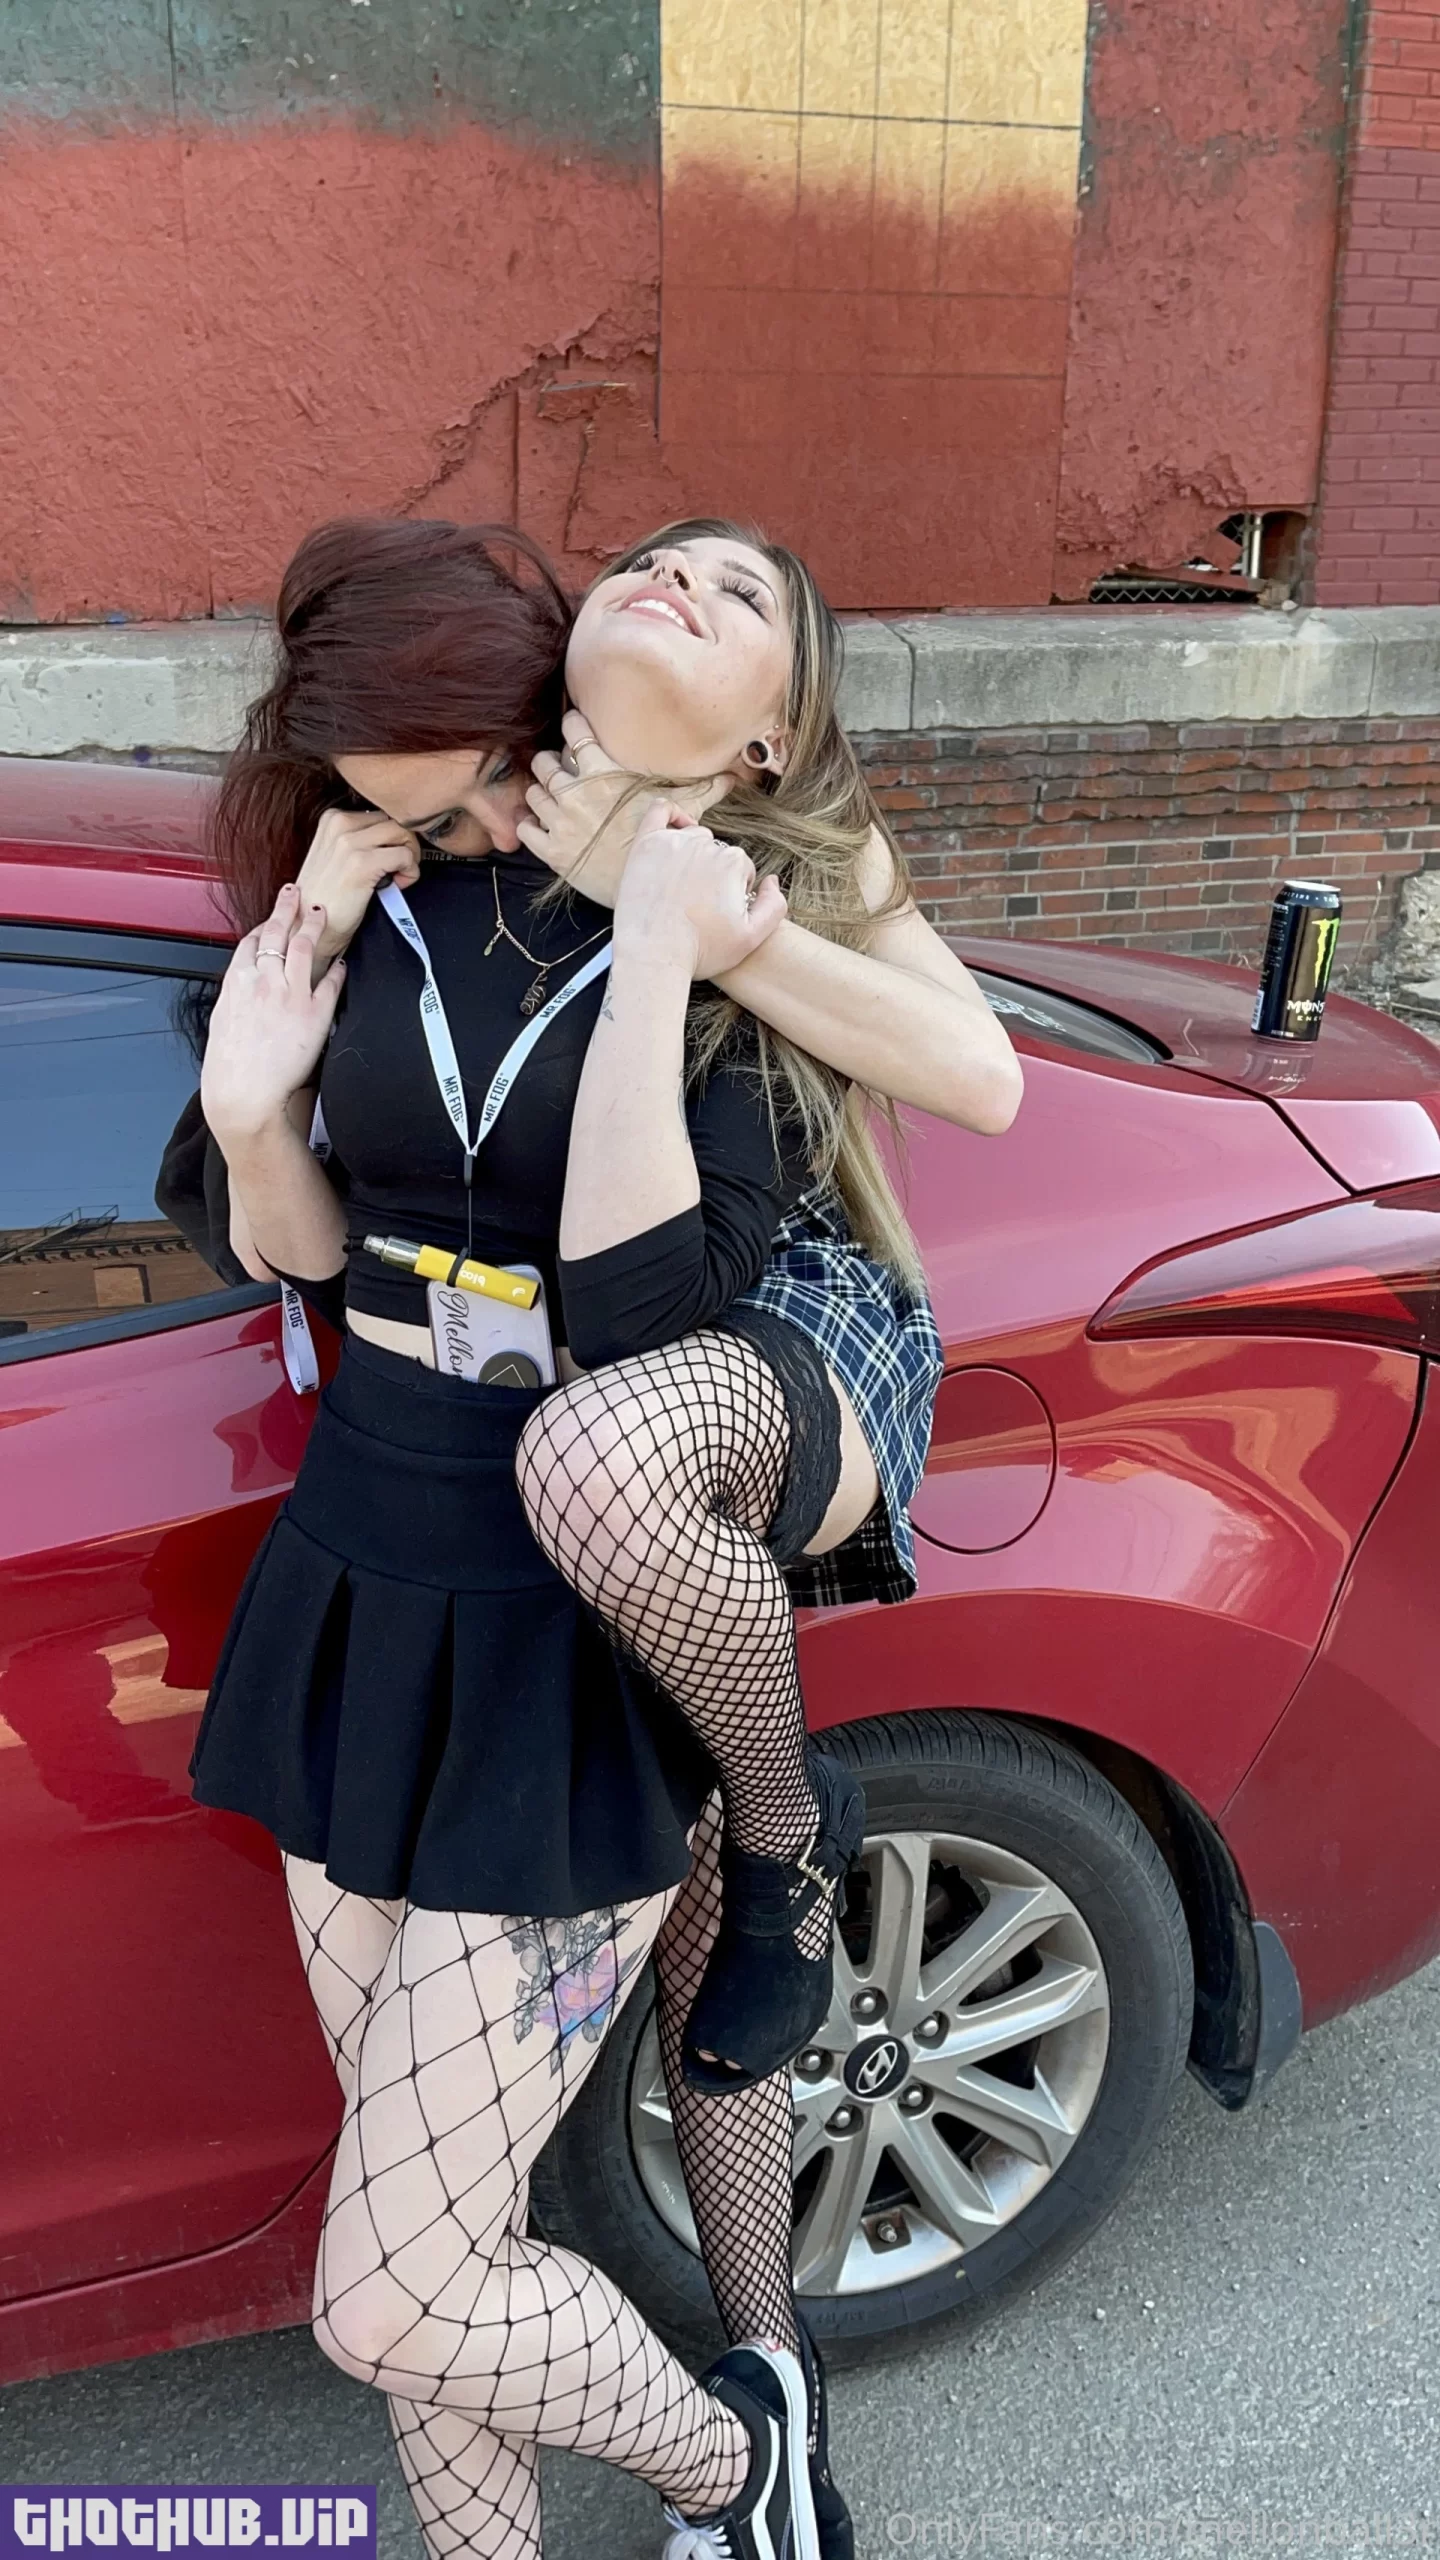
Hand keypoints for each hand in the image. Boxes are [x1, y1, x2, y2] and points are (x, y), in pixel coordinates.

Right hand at [202, 885, 346, 1142]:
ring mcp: (291, 994)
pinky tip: (342, 960)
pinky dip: (337, 967)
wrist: (245, 1093)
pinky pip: (331, 981)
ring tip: (320, 911)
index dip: (264, 925)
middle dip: (286, 907)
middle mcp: (264, 981)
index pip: (252, 941)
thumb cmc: (230, 1065)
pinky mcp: (314, 1013)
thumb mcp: (222, 1020)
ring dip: (313, 924)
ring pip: (305, 946)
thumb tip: (243, 989)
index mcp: (237, 982)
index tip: (272, 919)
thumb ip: (236, 997)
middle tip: (294, 891)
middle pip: (277, 932)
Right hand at [296, 806, 420, 968]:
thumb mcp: (335, 855)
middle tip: (400, 869)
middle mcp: (340, 824)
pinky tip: (397, 885)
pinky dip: (410, 872)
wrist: (306, 926)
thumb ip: (359, 839)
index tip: (390, 858)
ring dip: (410, 856)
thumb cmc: (325, 897)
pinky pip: (404, 856)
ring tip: (398, 877)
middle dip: (405, 844)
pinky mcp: (362, 863)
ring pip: (402, 833)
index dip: (393, 837)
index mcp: (332, 818)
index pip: (381, 813)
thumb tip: (393, 836)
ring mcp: (349, 842)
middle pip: (394, 820)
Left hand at [516, 710, 722, 907]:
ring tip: (553, 800)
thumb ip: (708, 787)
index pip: (573, 730)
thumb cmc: (665, 845)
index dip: (573, 727)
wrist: (648, 890)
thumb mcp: (687, 809)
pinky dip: (530, 825)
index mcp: (602, 773)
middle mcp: (574, 792)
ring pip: (532, 792)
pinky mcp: (550, 849)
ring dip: (540, 794)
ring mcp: (559, 821)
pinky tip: (543, 827)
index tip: (576, 731)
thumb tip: (740, 774)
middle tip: (562, 772)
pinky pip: (525, 827)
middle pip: (544, 761)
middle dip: (551, 764)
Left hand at [613, 803, 786, 980]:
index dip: (732, 892)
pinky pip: (660, 811)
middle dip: (713, 874)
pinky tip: (676, 828)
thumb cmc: (700, 950)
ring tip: (682, 886)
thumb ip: (775, 906)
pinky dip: (672, 814)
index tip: (717, 912)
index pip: (740, 868)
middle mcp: (705, 845)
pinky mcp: (646, 843)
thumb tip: (772, 879)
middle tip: (698, 904)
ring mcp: (673, 841)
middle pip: (718, 852)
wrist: (652, 956)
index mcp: (733, 862)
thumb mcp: (751, 938)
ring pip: (693, 836)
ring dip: (693, 854)